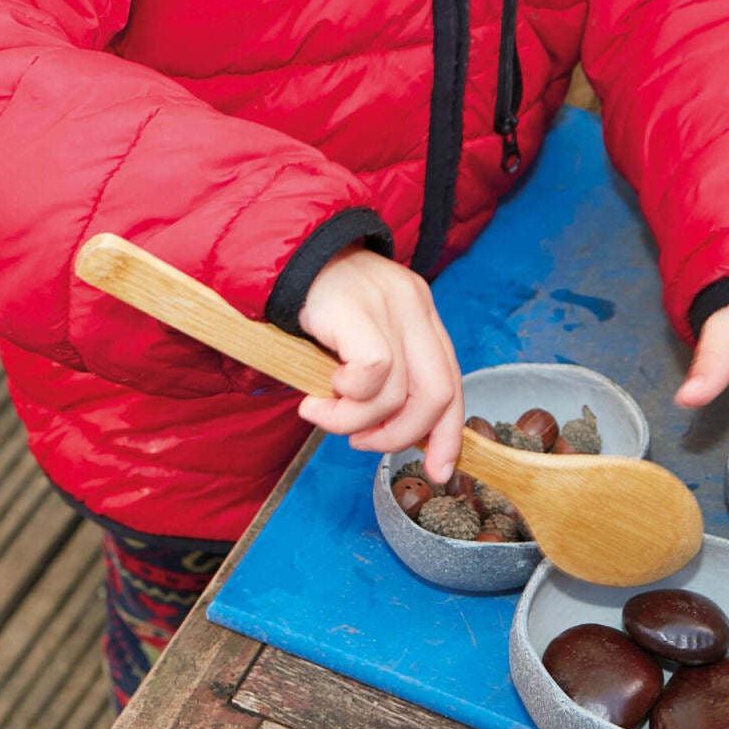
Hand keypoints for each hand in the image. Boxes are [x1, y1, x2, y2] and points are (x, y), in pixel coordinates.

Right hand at [296, 247, 465, 483]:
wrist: (275, 257)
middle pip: (437, 393)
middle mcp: (415, 306)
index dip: (449, 434)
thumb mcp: (358, 341)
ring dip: (354, 421)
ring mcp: (389, 303)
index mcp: (423, 315)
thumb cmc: (313, 310)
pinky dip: (345, 400)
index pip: (452, 383)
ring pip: (396, 393)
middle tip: (361, 442)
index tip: (438, 471)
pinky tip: (316, 396)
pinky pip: (371, 372)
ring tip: (320, 413)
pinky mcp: (358, 307)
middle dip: (401, 436)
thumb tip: (393, 434)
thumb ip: (383, 377)